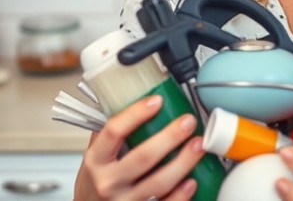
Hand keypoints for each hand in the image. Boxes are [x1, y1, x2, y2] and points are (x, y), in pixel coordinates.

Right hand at [74, 95, 204, 200]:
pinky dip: (181, 194)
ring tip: (198, 146)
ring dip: (183, 162)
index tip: (156, 101)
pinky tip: (192, 180)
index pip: (114, 132)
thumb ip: (110, 134)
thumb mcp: (94, 158)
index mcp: (96, 161)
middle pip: (142, 157)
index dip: (136, 114)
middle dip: (170, 137)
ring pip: (159, 183)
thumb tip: (131, 101)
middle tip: (187, 122)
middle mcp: (109, 182)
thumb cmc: (94, 185)